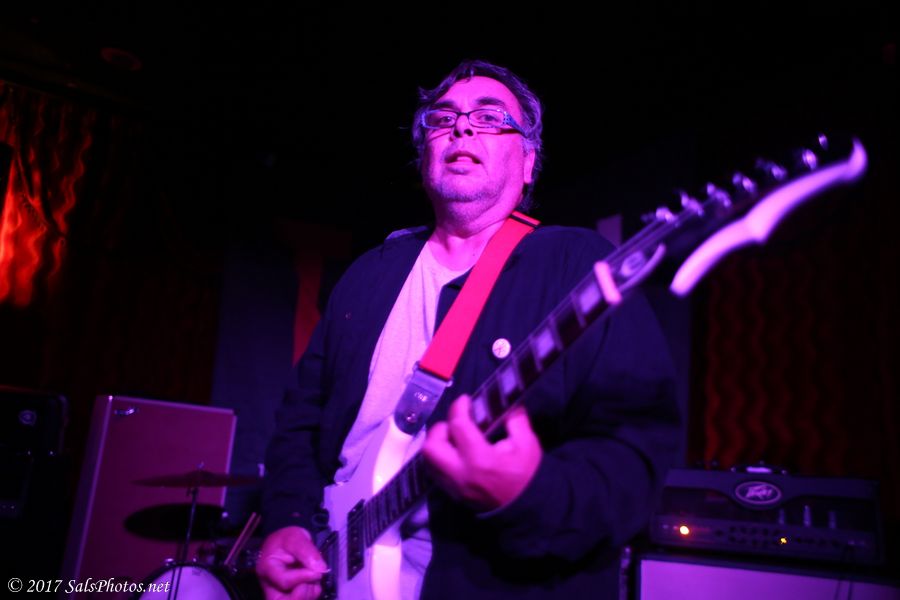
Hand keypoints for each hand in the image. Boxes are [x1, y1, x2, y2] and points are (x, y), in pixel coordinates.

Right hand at [256, 526, 327, 599]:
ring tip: (314, 575)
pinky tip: (312, 581)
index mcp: (267, 568)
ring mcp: (278, 592)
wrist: (286, 543)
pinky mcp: (288, 596)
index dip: (303, 578)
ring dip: (310, 592)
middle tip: (314, 577)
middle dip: (304, 593)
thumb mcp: (296, 537)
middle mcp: (270, 585)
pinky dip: (312, 593)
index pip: (284, 581)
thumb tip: (320, 569)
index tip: (318, 571)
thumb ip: (306, 551)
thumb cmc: (287, 539)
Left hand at [423, 394, 541, 510]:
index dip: (459, 408)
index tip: (465, 401)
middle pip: (431, 446)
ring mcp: (453, 486)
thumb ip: (515, 420)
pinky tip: (455, 453)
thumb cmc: (526, 476)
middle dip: (440, 429)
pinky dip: (440, 458)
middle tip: (455, 424)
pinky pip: (435, 472)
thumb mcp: (527, 444)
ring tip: (453, 438)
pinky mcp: (451, 493)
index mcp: (480, 459)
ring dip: (437, 444)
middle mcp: (460, 473)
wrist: (525, 509)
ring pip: (428, 461)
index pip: (458, 426)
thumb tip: (502, 404)